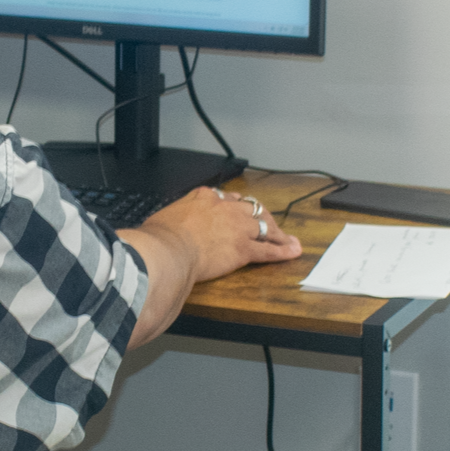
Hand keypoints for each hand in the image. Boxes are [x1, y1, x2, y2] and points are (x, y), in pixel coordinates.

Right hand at [121, 187, 300, 346]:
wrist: (164, 252)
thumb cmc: (157, 240)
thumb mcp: (163, 220)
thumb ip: (171, 222)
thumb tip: (162, 231)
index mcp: (203, 198)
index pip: (227, 198)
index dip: (236, 206)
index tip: (238, 209)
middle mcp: (225, 209)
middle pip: (250, 209)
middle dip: (261, 216)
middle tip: (269, 223)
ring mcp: (237, 228)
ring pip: (264, 228)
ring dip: (278, 234)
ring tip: (289, 239)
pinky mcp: (244, 249)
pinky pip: (268, 250)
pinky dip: (282, 251)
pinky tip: (292, 252)